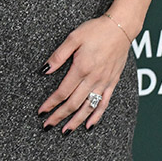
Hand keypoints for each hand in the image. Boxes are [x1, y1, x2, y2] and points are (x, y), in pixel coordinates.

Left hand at [38, 15, 131, 132]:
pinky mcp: (112, 83)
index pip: (62, 92)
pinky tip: (89, 125)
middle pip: (74, 104)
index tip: (41, 111)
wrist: (120, 29)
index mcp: (81, 68)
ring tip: (65, 131)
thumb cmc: (95, 30)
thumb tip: (44, 71)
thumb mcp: (73, 38)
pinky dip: (96, 116)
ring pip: (88, 107)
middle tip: (47, 126)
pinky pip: (104, 103)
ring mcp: (104, 83)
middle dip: (59, 116)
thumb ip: (58, 56)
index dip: (51, 103)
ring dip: (76, 121)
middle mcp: (93, 79)